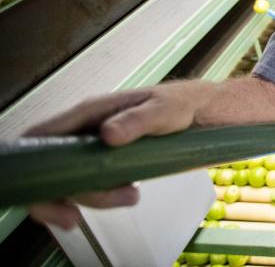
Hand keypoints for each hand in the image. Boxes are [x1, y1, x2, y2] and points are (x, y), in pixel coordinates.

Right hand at [25, 83, 204, 229]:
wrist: (200, 112)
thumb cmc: (179, 104)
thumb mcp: (163, 110)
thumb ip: (137, 121)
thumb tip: (107, 135)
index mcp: (89, 113)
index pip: (39, 137)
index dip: (31, 166)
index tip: (47, 194)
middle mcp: (85, 131)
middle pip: (50, 168)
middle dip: (61, 195)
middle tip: (79, 214)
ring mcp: (94, 148)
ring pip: (73, 180)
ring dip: (93, 197)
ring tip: (132, 194)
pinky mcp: (108, 162)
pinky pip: (92, 184)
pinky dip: (101, 197)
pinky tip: (125, 196)